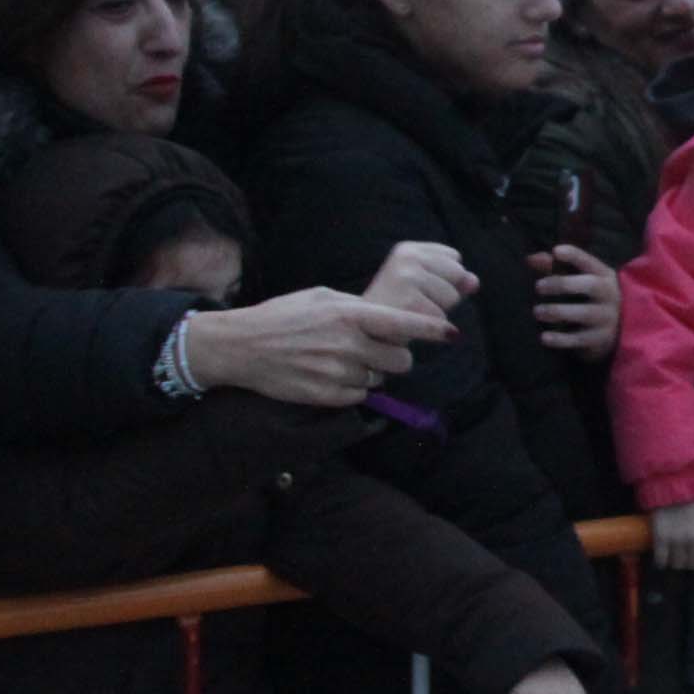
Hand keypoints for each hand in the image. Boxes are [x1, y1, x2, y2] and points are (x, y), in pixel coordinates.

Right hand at [182, 284, 444, 408]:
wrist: (242, 346)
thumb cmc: (283, 315)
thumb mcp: (321, 298)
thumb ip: (357, 308)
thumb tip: (388, 321)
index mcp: (349, 315)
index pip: (404, 323)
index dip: (432, 330)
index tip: (452, 333)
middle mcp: (348, 345)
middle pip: (400, 360)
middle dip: (395, 355)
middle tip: (375, 348)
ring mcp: (338, 373)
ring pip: (380, 379)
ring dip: (371, 371)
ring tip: (341, 358)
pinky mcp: (328, 396)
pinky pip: (360, 396)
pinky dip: (353, 387)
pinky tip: (330, 373)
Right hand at [365, 239, 474, 323]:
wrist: (361, 334)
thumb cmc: (394, 309)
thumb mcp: (420, 286)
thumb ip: (452, 279)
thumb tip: (474, 281)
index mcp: (407, 249)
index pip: (455, 258)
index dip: (443, 278)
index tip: (416, 288)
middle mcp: (406, 258)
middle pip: (458, 275)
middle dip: (443, 295)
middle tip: (412, 303)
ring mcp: (407, 279)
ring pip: (452, 297)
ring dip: (436, 312)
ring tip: (409, 313)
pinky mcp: (410, 304)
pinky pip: (442, 318)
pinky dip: (429, 328)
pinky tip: (407, 325)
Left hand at [530, 245, 621, 359]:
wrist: (618, 330)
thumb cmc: (590, 298)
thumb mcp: (579, 280)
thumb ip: (554, 268)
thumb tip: (531, 259)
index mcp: (604, 276)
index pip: (590, 262)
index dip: (574, 255)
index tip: (556, 251)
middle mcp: (609, 295)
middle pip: (590, 286)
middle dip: (563, 284)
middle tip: (538, 286)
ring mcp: (607, 318)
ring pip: (584, 313)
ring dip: (558, 311)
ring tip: (537, 311)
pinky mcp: (600, 339)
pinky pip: (580, 339)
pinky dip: (561, 339)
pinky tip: (544, 337)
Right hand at [651, 499, 693, 571]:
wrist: (672, 484)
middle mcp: (693, 540)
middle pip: (691, 565)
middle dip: (687, 562)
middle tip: (682, 556)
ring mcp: (676, 540)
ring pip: (676, 565)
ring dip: (674, 562)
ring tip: (672, 555)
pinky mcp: (661, 538)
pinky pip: (661, 560)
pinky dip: (661, 562)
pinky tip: (661, 557)